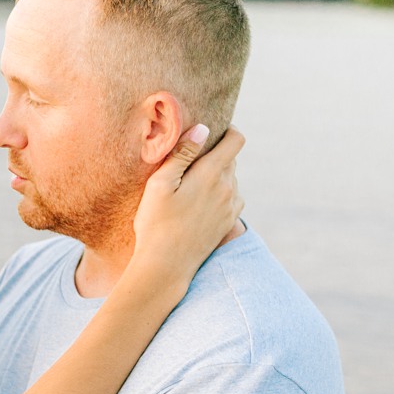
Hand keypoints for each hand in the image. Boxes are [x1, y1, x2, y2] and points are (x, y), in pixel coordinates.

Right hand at [128, 126, 244, 299]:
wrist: (167, 265)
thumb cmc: (156, 221)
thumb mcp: (160, 183)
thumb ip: (182, 153)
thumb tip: (202, 128)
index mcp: (212, 174)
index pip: (236, 140)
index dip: (227, 129)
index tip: (209, 131)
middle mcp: (229, 188)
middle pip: (231, 158)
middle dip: (214, 153)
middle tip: (188, 161)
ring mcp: (231, 207)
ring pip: (231, 179)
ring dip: (216, 175)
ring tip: (189, 186)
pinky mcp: (229, 223)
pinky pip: (231, 198)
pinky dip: (219, 194)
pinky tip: (197, 204)